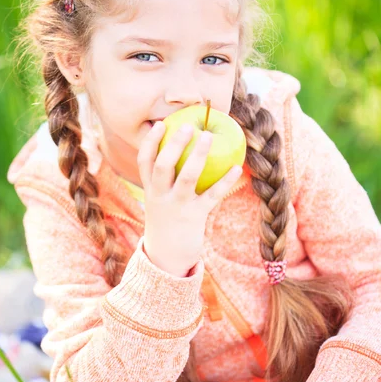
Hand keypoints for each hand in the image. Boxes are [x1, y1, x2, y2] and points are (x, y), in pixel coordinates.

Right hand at [138, 121, 241, 276]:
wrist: (167, 257)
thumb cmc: (168, 221)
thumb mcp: (160, 200)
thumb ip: (166, 181)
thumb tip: (184, 152)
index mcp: (150, 189)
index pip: (144, 161)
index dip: (150, 141)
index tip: (161, 124)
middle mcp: (160, 196)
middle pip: (163, 165)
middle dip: (174, 144)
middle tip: (188, 126)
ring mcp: (177, 206)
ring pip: (186, 177)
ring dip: (198, 156)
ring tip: (208, 136)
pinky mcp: (194, 216)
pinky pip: (211, 196)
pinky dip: (224, 181)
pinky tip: (237, 168)